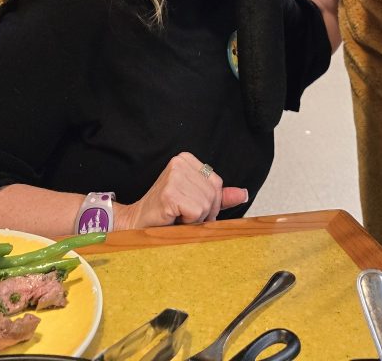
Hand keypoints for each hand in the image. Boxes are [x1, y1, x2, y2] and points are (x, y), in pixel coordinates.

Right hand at [117, 152, 247, 228]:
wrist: (137, 222)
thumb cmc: (165, 212)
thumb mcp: (195, 199)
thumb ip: (219, 196)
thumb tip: (244, 194)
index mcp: (186, 159)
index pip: (216, 182)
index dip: (211, 202)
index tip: (195, 209)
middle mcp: (180, 162)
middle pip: (213, 192)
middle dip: (204, 211)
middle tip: (184, 214)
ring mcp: (174, 176)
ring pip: (206, 203)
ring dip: (195, 218)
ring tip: (178, 215)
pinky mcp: (170, 193)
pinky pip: (196, 211)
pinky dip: (188, 221)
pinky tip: (173, 217)